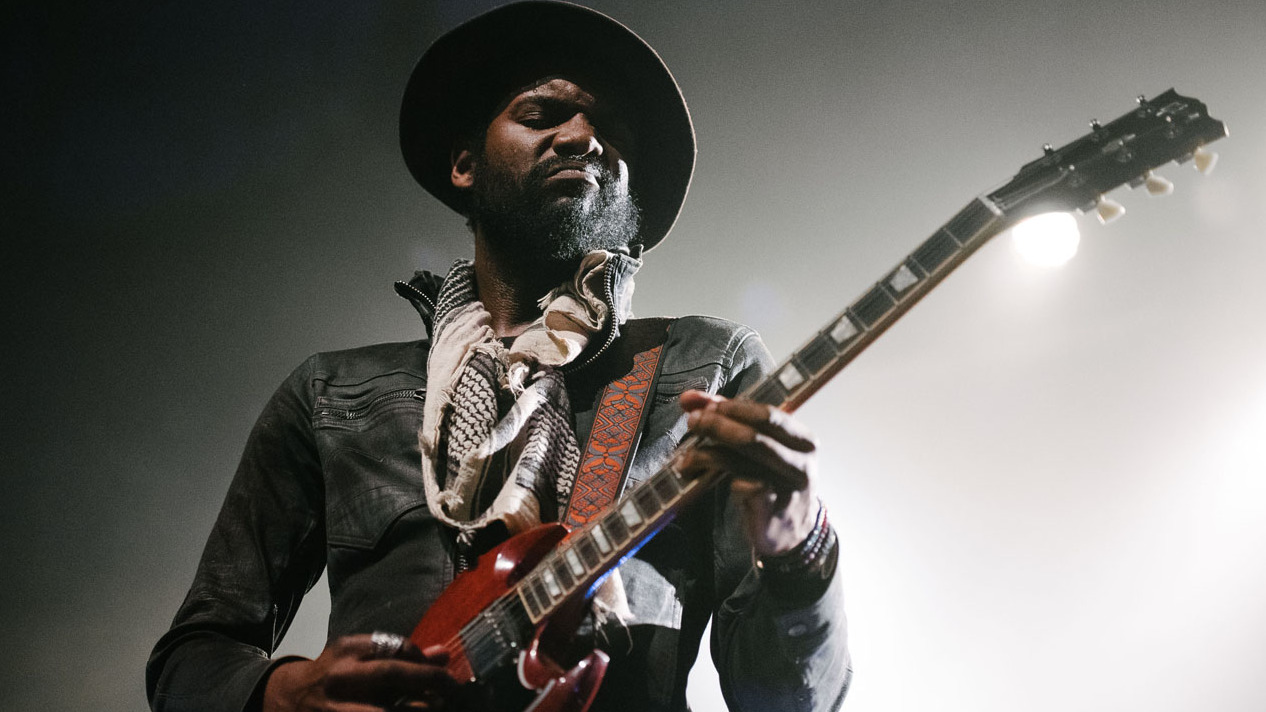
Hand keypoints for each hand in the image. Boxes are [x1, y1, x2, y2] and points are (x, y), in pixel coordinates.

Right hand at [263, 634, 456, 711]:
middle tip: (454, 690)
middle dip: (429, 681)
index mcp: (348, 650)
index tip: (440, 672)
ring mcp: (337, 708)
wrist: (285, 699)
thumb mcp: (360, 655)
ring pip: (383, 711)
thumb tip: (444, 655)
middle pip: (391, 674)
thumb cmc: (333, 675)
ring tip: (438, 708)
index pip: (396, 647)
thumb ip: (400, 654)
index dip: (424, 661)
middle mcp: (341, 676)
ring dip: (417, 710)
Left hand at [678, 390, 818, 556]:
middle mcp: (800, 462)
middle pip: (754, 437)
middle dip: (717, 426)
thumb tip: (692, 399)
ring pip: (741, 462)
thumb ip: (732, 419)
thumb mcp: (762, 447)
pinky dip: (717, 479)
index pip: (768, 415)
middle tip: (693, 423)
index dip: (733, 407)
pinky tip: (699, 478)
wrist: (792, 530)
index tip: (705, 407)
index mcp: (803, 440)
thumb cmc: (773, 479)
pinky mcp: (772, 510)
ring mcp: (788, 488)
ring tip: (686, 456)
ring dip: (707, 454)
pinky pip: (742, 488)